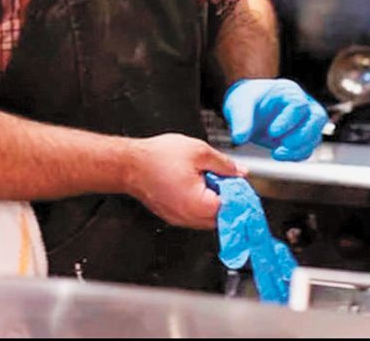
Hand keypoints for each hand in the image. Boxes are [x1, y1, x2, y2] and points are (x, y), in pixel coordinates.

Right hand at [124, 134, 245, 229]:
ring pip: (207, 218)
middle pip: (222, 217)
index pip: (232, 207)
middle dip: (226, 198)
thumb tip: (240, 172)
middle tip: (223, 178)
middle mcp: (190, 217)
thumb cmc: (157, 157)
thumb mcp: (198, 151)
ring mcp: (180, 219)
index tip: (239, 182)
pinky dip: (198, 204)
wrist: (129, 163)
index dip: (238, 192)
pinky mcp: (171, 216)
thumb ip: (224, 163)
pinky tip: (194, 186)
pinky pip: (193, 216)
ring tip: (206, 179)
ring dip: (212, 202)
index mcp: (200, 204)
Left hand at [222, 78, 327, 160]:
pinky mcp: (302, 137)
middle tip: (283, 146)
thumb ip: (241, 120)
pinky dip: (296, 155)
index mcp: (288, 91)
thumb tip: (239, 138)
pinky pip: (307, 148)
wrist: (246, 109)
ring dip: (298, 149)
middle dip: (302, 137)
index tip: (272, 132)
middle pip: (317, 119)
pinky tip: (280, 155)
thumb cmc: (246, 100)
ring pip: (314, 136)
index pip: (298, 105)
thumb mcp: (240, 105)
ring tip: (277, 154)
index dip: (288, 121)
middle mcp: (302, 104)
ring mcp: (305, 121)